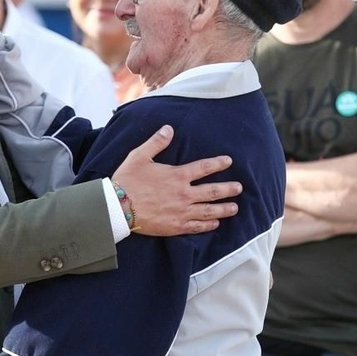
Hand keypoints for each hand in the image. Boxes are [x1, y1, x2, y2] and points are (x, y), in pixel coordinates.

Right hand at [110, 125, 241, 235]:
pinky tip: (215, 224)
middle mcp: (184, 194)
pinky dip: (208, 225)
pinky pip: (197, 226)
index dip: (218, 164)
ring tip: (235, 208)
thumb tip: (168, 128)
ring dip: (224, 209)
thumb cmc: (127, 180)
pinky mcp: (175, 226)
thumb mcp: (139, 156)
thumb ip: (156, 142)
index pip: (204, 168)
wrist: (117, 208)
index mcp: (177, 176)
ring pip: (209, 211)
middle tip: (239, 188)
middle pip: (213, 191)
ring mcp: (181, 212)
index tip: (228, 162)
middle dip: (228, 189)